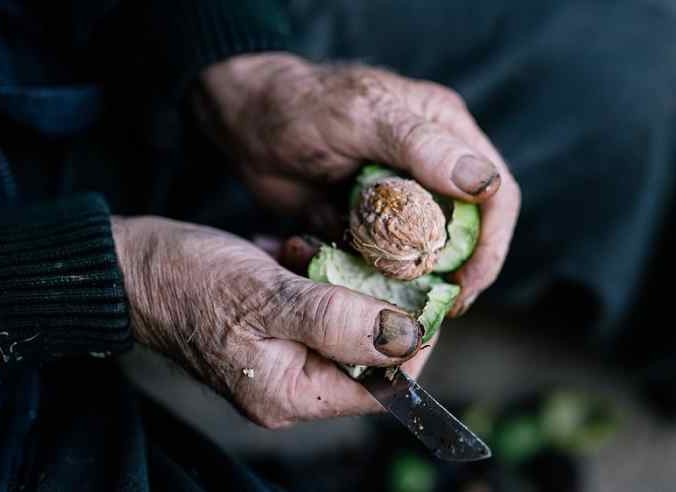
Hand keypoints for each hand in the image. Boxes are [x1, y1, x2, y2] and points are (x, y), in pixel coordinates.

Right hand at [112, 217, 423, 427]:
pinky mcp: (274, 324)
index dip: (412, 343)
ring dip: (339, 281)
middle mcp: (291, 383)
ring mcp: (282, 353)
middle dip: (371, 301)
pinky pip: (316, 304)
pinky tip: (288, 251)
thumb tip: (406, 336)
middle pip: (367, 354)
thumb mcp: (267, 297)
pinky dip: (313, 273)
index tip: (423, 293)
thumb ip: (337, 320)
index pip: (382, 387)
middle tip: (358, 258)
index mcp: (291, 393)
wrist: (134, 265)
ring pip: (344, 322)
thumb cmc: (190, 282)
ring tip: (306, 253)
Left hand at [192, 54, 520, 314]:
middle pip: (468, 232)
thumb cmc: (304, 105)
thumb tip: (484, 183)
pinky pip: (388, 260)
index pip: (495, 193)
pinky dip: (378, 278)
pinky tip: (362, 291)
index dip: (492, 244)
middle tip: (439, 310)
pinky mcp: (371, 224)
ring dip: (417, 281)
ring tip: (398, 308)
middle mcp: (434, 168)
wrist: (249, 124)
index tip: (466, 284)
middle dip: (458, 272)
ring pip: (428, 252)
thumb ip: (422, 146)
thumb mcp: (363, 117)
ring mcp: (402, 200)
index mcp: (447, 133)